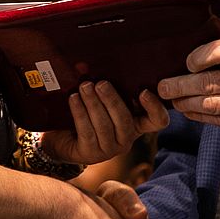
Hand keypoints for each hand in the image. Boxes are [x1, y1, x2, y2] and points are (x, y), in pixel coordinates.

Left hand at [40, 81, 169, 166]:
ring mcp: (109, 149)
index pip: (157, 120)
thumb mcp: (101, 99)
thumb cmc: (86, 112)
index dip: (155, 108)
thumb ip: (105, 85)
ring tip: (84, 87)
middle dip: (112, 100)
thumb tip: (89, 64)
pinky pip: (87, 131)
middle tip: (100, 83)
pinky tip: (73, 99)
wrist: (61, 137)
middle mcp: (126, 139)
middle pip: (125, 120)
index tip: (143, 91)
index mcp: (136, 123)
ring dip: (93, 103)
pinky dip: (80, 113)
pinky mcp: (90, 154)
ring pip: (104, 125)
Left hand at [155, 31, 219, 140]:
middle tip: (163, 85)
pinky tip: (192, 112)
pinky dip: (203, 117)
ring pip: (211, 105)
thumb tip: (215, 40)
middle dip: (179, 85)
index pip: (219, 51)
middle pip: (208, 83)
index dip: (196, 57)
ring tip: (172, 99)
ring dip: (186, 103)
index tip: (187, 61)